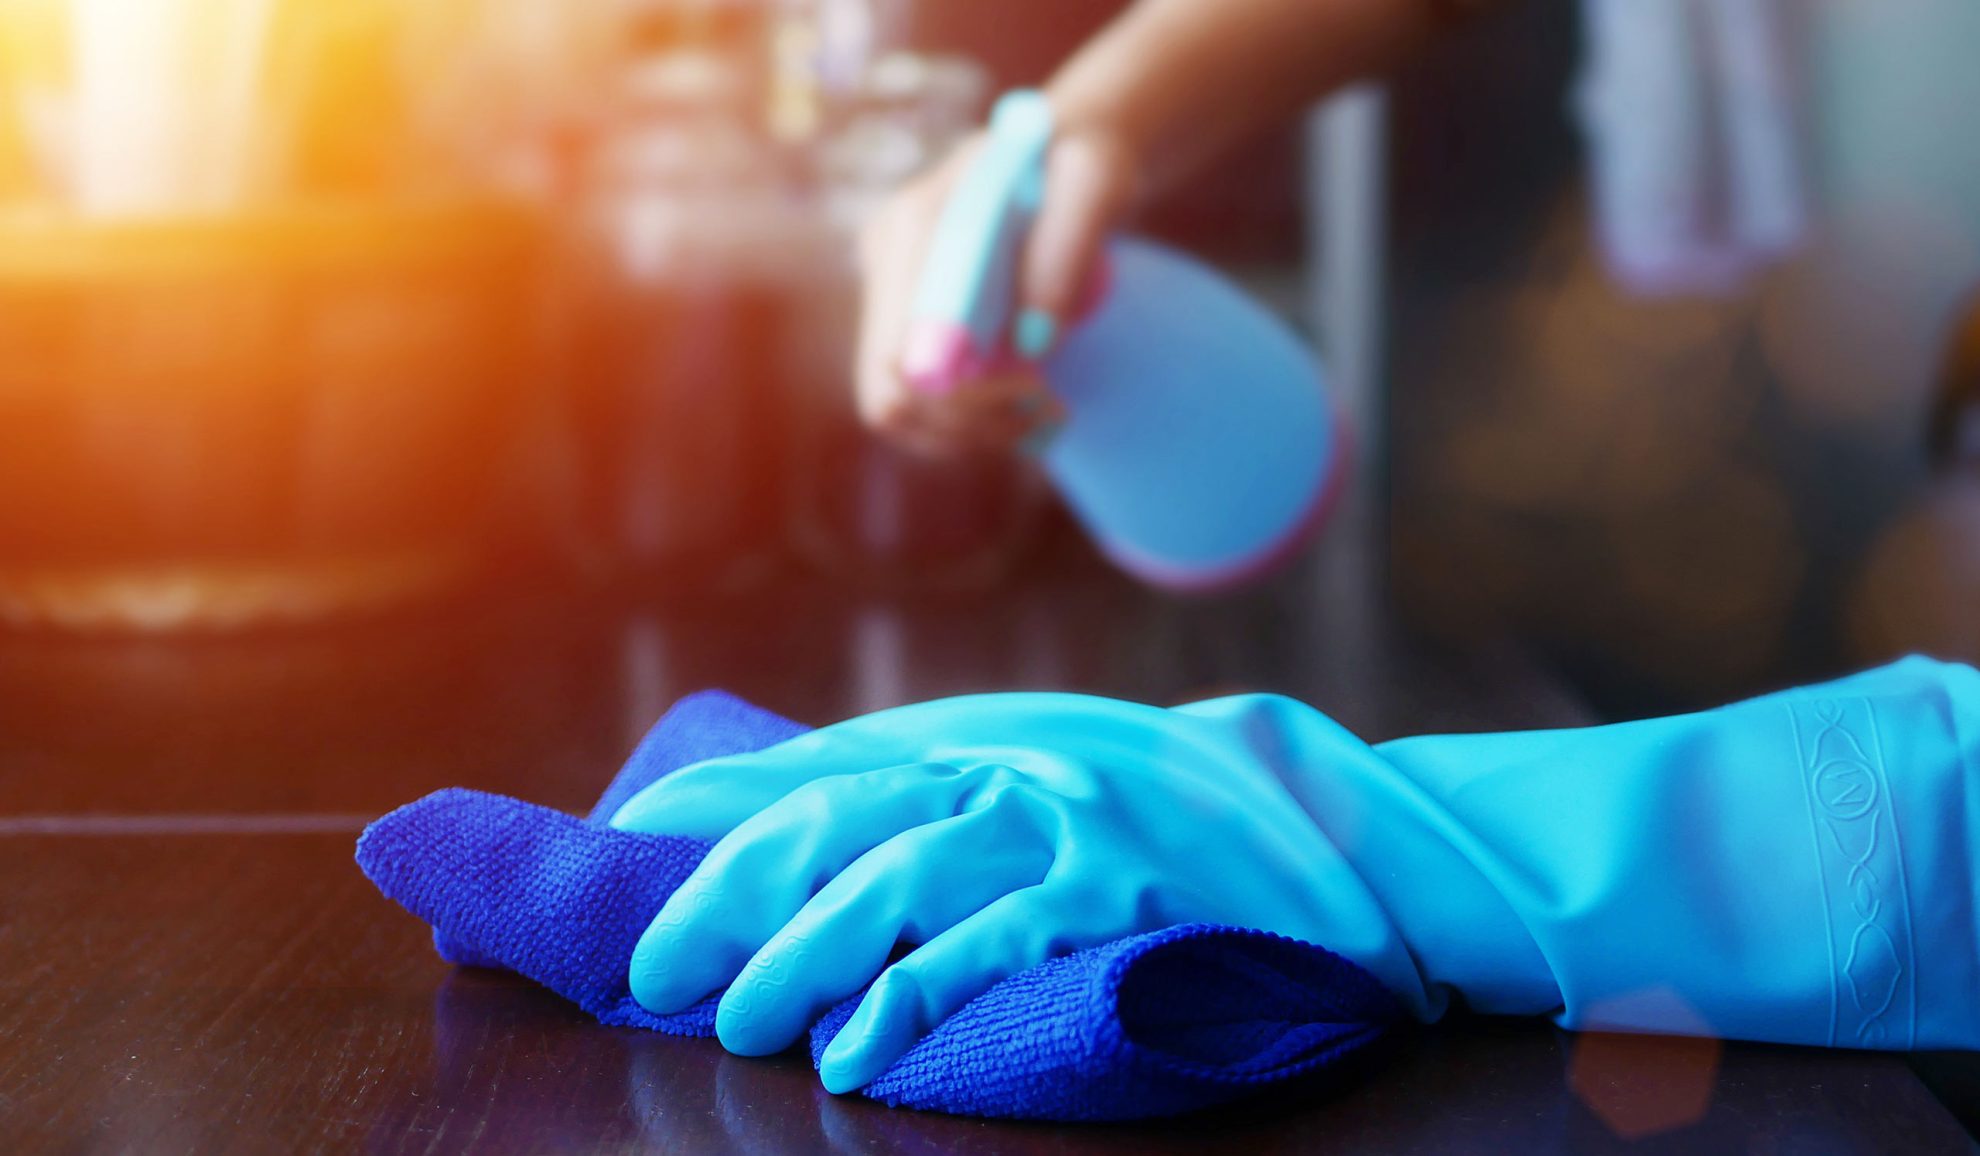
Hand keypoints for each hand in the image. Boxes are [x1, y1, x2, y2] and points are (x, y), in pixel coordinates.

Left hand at [608, 692, 1348, 1093]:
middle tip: (659, 968)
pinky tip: (855, 1052)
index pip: (814, 772)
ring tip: (737, 1023)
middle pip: (834, 822)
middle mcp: (1006, 769)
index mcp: (976, 744)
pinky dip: (911, 999)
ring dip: (802, 954)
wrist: (1319, 820)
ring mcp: (1063, 827)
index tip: (623, 845)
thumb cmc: (1154, 813)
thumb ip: (932, 803)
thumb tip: (791, 841)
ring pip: (898, 876)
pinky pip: (992, 946)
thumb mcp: (1040, 780)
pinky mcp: (1116, 897)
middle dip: (729, 894)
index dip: (711, 807)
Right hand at [855, 123, 1140, 457]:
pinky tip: (1028, 408)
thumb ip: (1066, 248)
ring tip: (1048, 409)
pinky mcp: (910, 326)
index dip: (962, 394)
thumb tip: (1032, 344)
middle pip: (889, 393)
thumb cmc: (1081, 160)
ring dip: (974, 433)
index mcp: (914, 223)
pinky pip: (919, 406)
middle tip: (1049, 406)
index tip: (1038, 382)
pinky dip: (971, 427)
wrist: (1064, 155)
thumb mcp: (1092, 182)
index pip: (899, 350)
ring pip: (900, 413)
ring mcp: (891, 299)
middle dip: (970, 423)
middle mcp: (887, 263)